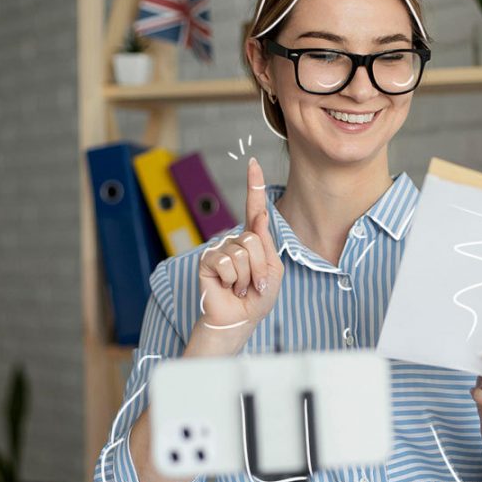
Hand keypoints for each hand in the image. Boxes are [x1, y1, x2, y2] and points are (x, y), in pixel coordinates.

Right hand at [195, 157, 283, 336]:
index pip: (254, 209)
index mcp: (253, 240)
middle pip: (255, 238)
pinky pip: (228, 263)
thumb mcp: (273, 270)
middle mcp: (236, 240)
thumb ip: (266, 244)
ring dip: (248, 277)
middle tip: (255, 284)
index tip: (253, 163)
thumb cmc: (257, 297)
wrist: (239, 319)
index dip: (254, 185)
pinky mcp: (208, 260)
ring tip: (241, 287)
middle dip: (260, 266)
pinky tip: (229, 287)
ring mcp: (220, 248)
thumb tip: (261, 215)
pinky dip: (234, 280)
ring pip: (243, 252)